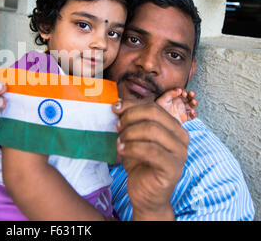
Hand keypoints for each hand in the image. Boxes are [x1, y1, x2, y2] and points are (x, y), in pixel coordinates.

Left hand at [112, 101, 189, 219]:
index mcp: (174, 126)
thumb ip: (130, 121)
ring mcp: (180, 153)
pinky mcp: (173, 168)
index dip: (131, 105)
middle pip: (153, 113)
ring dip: (129, 133)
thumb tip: (117, 104)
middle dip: (130, 117)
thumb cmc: (139, 163)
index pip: (153, 106)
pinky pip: (151, 151)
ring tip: (119, 141)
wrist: (145, 193)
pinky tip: (122, 150)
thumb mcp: (133, 137)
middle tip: (117, 127)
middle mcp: (181, 137)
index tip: (114, 109)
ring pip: (152, 130)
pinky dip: (132, 148)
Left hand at [156, 89, 197, 122]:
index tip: (184, 94)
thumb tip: (179, 90)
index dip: (184, 92)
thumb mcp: (162, 99)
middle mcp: (179, 103)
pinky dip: (194, 114)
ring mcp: (182, 110)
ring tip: (193, 102)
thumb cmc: (159, 108)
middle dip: (192, 95)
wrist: (159, 119)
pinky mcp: (184, 118)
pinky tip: (192, 112)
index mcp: (175, 98)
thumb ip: (170, 93)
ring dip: (194, 103)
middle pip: (189, 98)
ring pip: (192, 105)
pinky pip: (191, 116)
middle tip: (192, 94)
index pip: (182, 92)